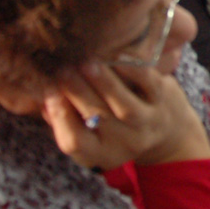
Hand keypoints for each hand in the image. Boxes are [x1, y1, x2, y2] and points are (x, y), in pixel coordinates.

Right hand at [43, 62, 209, 169]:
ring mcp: (148, 121)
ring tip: (85, 63)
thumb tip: (41, 91)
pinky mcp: (164, 98)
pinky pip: (147, 82)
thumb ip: (64, 117)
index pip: (74, 143)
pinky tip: (114, 55)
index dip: (59, 117)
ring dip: (102, 82)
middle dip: (76, 90)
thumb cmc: (117, 127)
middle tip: (61, 69)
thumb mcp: (91, 133)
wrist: (169, 131)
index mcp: (101, 153)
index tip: (49, 92)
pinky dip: (130, 68)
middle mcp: (126, 142)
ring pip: (124, 105)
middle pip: (97, 118)